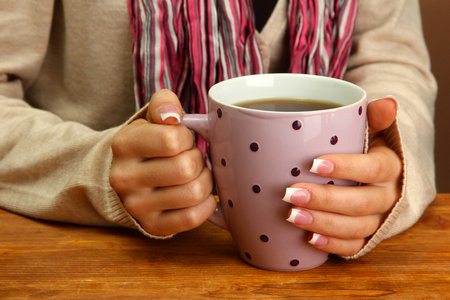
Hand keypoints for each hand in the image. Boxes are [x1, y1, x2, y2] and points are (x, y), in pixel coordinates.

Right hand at [109, 89, 215, 235]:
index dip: (187, 137)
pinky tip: (199, 195)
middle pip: (186, 168)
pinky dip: (206, 204)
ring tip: (194, 176)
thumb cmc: (149, 143)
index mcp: (124, 145)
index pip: (173, 140)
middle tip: (190, 159)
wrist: (130, 176)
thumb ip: (164, 104)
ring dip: (205, 181)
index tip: (182, 140)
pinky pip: (193, 218)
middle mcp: (124, 178)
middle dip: (197, 159)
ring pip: (194, 193)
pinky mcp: (153, 226)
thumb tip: (172, 115)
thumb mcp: (152, 117)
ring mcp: (137, 206)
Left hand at [283, 98, 401, 255]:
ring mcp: (378, 219)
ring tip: (292, 216)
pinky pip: (354, 247)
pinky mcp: (366, 236)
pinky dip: (332, 245)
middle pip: (360, 203)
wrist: (379, 176)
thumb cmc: (367, 149)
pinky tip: (309, 239)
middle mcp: (387, 196)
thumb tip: (388, 103)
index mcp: (390, 167)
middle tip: (291, 194)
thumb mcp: (372, 129)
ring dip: (323, 223)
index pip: (372, 168)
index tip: (313, 164)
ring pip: (356, 227)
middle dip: (324, 200)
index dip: (345, 167)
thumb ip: (374, 116)